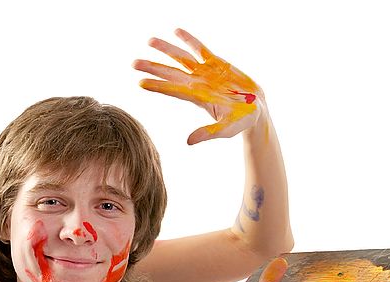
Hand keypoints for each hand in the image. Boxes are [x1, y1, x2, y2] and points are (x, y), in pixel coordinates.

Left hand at [133, 28, 263, 144]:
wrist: (256, 110)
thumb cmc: (241, 122)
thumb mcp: (226, 129)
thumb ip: (208, 133)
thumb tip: (188, 142)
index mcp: (198, 98)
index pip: (173, 90)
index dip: (158, 86)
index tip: (140, 83)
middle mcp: (198, 84)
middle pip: (171, 73)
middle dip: (153, 67)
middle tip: (134, 63)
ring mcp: (206, 73)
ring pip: (182, 58)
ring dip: (166, 49)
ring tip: (150, 41)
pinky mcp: (217, 64)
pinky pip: (200, 49)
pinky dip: (189, 40)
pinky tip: (176, 31)